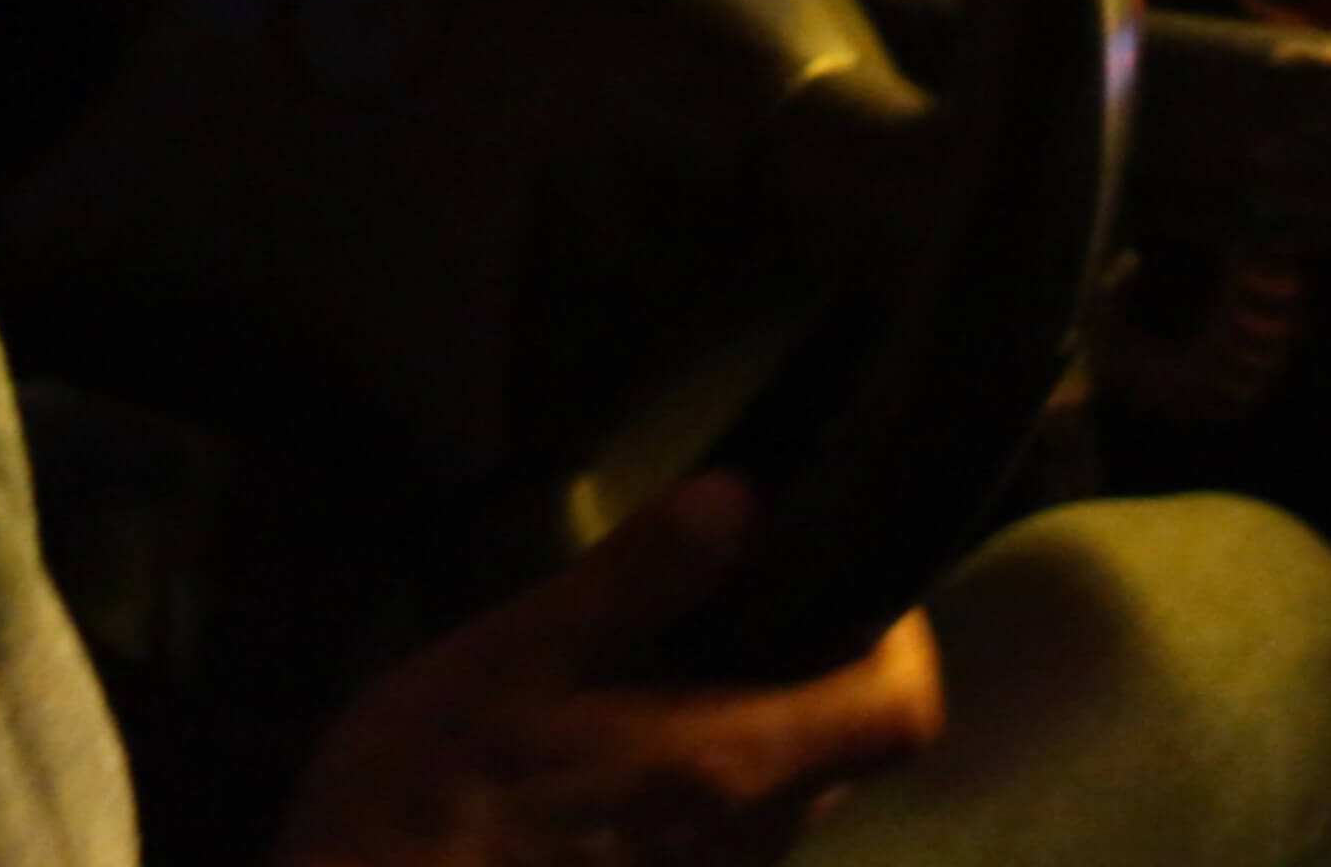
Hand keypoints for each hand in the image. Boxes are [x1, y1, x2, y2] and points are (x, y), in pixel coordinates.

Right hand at [273, 475, 944, 866]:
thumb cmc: (425, 793)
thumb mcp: (512, 656)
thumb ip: (634, 579)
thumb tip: (742, 498)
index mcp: (727, 760)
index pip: (902, 718)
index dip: (905, 647)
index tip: (850, 582)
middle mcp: (743, 843)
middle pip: (846, 758)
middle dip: (820, 676)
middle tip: (745, 600)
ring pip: (779, 806)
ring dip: (754, 733)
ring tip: (670, 662)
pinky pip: (715, 845)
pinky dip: (699, 787)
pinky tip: (614, 747)